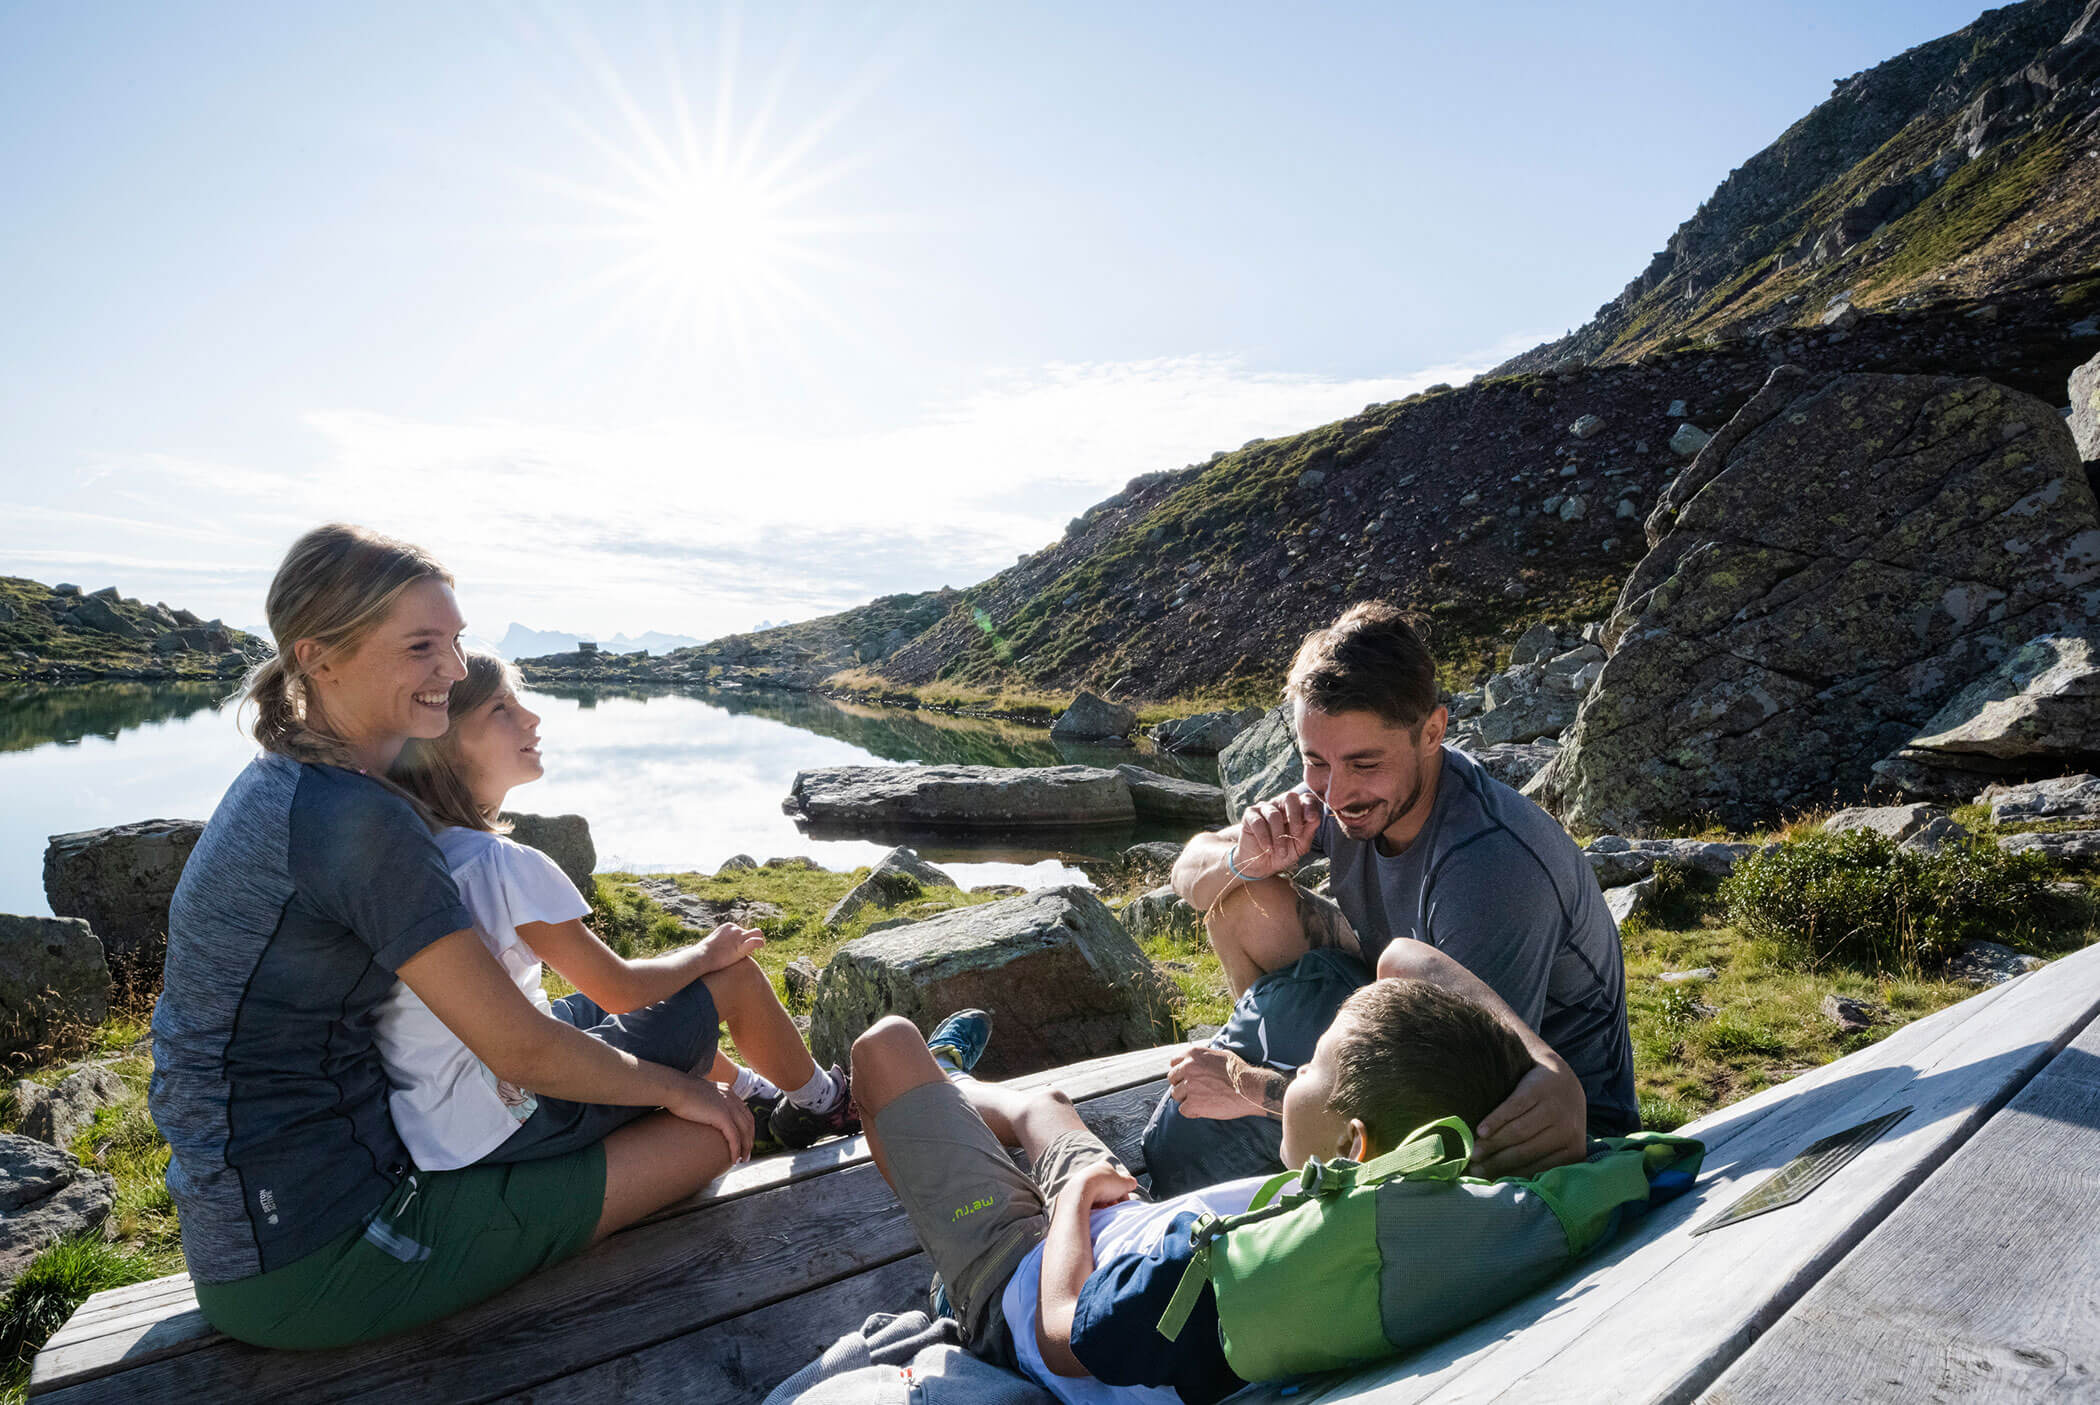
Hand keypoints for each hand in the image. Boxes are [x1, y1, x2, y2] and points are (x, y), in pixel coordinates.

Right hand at [666, 1076, 754, 1162]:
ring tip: (742, 1159)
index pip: (743, 1110)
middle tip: (746, 1152)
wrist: (674, 1088)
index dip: (746, 1126)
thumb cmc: (677, 1091)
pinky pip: (734, 1137)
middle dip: (749, 1138)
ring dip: (745, 1146)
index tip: (744, 1138)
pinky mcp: (722, 1116)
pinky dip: (736, 1149)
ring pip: (744, 1130)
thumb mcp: (697, 1094)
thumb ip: (703, 1101)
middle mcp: (730, 1097)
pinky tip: (734, 1159)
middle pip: (748, 1121)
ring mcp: (728, 1106)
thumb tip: (698, 1110)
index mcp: (726, 1091)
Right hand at [689, 922, 764, 975]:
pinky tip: (760, 946)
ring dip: (758, 941)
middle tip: (747, 950)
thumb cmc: (704, 954)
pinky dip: (760, 943)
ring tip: (752, 951)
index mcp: (728, 926)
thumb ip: (722, 942)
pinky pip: (756, 941)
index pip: (742, 931)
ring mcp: (739, 937)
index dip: (742, 941)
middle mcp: (735, 929)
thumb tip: (723, 947)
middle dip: (751, 939)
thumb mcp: (712, 943)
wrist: (702, 957)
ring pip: (757, 934)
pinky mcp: (741, 947)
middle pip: (751, 932)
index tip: (736, 949)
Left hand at [1064, 1159, 1140, 1214]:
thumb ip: (1130, 1182)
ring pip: (1097, 1195)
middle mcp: (1092, 1171)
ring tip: (1106, 1210)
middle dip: (1113, 1199)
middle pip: (1107, 1188)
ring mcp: (1082, 1181)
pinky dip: (1093, 1206)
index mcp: (1104, 1166)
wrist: (1080, 1192)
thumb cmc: (1103, 1185)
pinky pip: (1088, 1201)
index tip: (1124, 1202)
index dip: (1123, 1192)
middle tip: (1116, 1208)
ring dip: (1103, 1204)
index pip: (1117, 1180)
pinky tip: (1096, 1211)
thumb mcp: (1123, 1183)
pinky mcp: (1075, 1192)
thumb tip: (1133, 1183)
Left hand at [1167, 1046, 1263, 1119]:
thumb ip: (1205, 1057)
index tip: (1187, 1077)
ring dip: (1186, 1098)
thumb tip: (1200, 1060)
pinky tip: (1203, 1109)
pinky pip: (1183, 1110)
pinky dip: (1192, 1112)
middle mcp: (1187, 1067)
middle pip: (1172, 1079)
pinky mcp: (1193, 1103)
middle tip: (1195, 1090)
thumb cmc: (1239, 1072)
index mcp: (1193, 1054)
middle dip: (1182, 1084)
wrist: (1250, 1088)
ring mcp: (1189, 1086)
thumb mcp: (1221, 1054)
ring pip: (1176, 1095)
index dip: (1181, 1071)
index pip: (1174, 1062)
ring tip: (1201, 1100)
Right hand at [1232, 788, 1323, 879]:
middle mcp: (1280, 805)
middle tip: (1296, 835)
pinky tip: (1268, 849)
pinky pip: (1258, 822)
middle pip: (1289, 797)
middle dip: (1295, 816)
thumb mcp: (1300, 846)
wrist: (1262, 865)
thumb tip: (1315, 818)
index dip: (1310, 806)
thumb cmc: (1283, 853)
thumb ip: (1308, 832)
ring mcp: (1264, 808)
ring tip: (1281, 852)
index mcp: (1296, 809)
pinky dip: (1264, 838)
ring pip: (1274, 814)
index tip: (1312, 819)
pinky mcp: (1250, 815)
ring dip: (1279, 836)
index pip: (1305, 798)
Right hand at [1470, 1062, 1585, 1178]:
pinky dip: (1494, 1121)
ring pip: (1517, 1132)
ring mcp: (1553, 1108)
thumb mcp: (1557, 1141)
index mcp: (1574, 1150)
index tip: (1488, 1182)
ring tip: (1473, 1152)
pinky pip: (1512, 1109)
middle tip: (1474, 1170)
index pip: (1536, 1169)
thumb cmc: (1554, 1118)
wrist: (1561, 1076)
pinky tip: (1481, 1131)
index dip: (1509, 1176)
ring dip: (1491, 1144)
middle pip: (1524, 1152)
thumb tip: (1505, 1187)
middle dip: (1496, 1163)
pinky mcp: (1538, 1089)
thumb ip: (1540, 1160)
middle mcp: (1567, 1130)